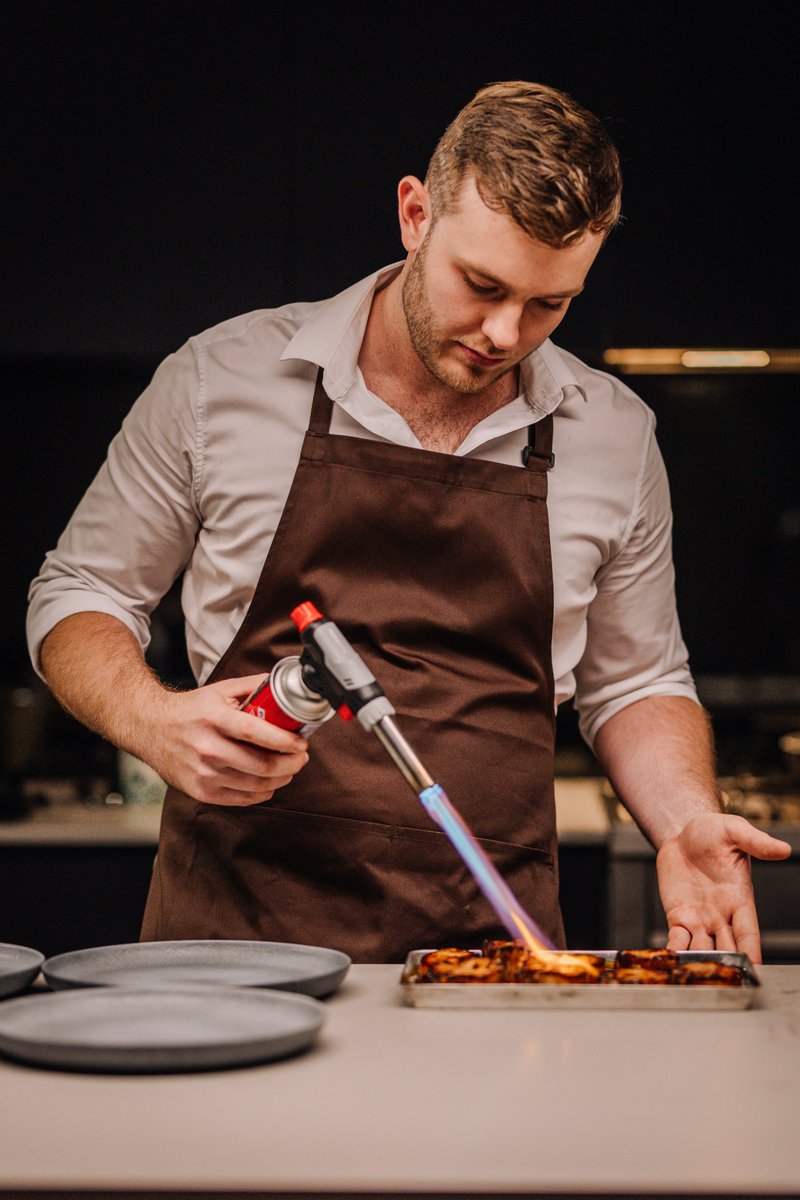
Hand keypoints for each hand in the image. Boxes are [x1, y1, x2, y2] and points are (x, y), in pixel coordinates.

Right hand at [143, 674, 309, 806]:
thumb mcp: (219, 690)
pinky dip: (262, 793)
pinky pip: (242, 798)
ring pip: (255, 785)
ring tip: (289, 770)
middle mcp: (207, 748)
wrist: (150, 729)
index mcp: (214, 718)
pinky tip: (269, 784)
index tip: (301, 744)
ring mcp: (203, 773)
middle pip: (260, 765)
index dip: (284, 741)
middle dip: (290, 764)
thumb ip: (252, 686)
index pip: (255, 732)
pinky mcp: (201, 791)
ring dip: (281, 779)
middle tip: (301, 758)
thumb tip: (283, 685)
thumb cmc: (190, 711)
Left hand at [655, 812, 790, 963]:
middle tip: (723, 980)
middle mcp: (721, 914)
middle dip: (726, 963)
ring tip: (695, 975)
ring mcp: (699, 918)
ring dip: (700, 961)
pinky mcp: (678, 915)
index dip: (751, 951)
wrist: (681, 832)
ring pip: (702, 947)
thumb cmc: (712, 831)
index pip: (749, 932)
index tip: (754, 970)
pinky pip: (678, 938)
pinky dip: (676, 950)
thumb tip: (784, 849)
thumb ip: (757, 842)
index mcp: (739, 899)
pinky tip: (672, 960)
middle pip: (726, 946)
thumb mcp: (734, 831)